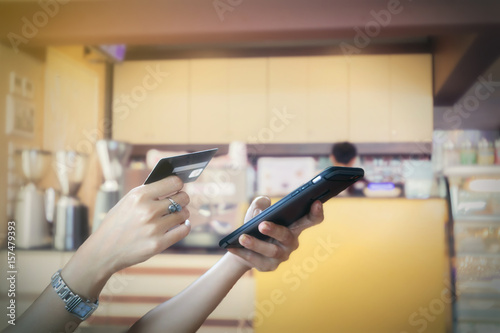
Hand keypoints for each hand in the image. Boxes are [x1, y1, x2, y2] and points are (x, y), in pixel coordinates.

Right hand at [61, 176, 190, 298]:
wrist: (103, 251)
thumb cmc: (116, 224)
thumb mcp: (126, 201)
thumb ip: (148, 193)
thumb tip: (171, 185)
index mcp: (139, 195)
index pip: (173, 182)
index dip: (178, 184)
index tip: (178, 186)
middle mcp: (148, 210)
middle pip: (182, 198)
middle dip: (183, 198)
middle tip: (180, 201)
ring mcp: (154, 228)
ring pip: (183, 214)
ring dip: (183, 213)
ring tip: (177, 215)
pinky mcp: (158, 244)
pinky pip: (183, 230)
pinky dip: (185, 226)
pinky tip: (181, 225)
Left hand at [227, 196, 323, 271]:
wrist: (242, 245)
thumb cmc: (255, 224)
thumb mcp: (256, 211)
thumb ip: (260, 204)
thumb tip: (263, 202)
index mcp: (294, 226)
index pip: (311, 220)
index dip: (316, 212)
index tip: (316, 202)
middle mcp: (291, 242)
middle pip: (287, 236)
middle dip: (275, 230)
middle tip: (262, 225)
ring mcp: (281, 256)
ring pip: (270, 251)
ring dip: (255, 244)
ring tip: (242, 237)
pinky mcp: (268, 267)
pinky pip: (255, 260)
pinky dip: (243, 253)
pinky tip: (232, 247)